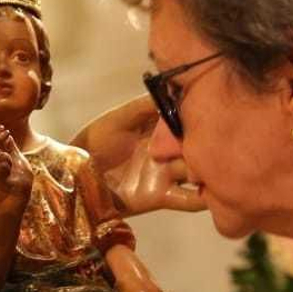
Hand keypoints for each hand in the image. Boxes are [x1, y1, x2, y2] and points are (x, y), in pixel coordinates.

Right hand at [0, 126, 31, 196]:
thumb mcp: (17, 158)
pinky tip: (8, 174)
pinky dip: (9, 165)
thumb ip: (11, 148)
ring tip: (10, 168)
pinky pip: (3, 161)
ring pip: (1, 155)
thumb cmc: (20, 177)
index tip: (3, 127)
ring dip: (9, 159)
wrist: (19, 190)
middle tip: (7, 132)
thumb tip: (8, 136)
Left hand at [73, 95, 203, 213]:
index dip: (197, 118)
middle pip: (197, 146)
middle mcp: (166, 150)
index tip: (206, 114)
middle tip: (214, 143)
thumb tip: (172, 91)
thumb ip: (142, 108)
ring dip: (211, 170)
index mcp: (157, 128)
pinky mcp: (161, 196)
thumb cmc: (93, 143)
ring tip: (219, 167)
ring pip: (199, 171)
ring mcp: (166, 173)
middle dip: (208, 145)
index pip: (186, 121)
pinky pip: (191, 200)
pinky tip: (212, 192)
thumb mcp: (117, 120)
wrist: (74, 177)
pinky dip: (204, 198)